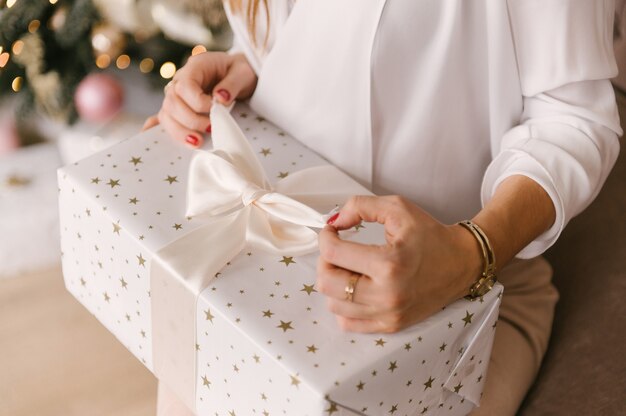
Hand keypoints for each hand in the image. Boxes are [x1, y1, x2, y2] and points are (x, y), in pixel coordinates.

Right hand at [142, 52, 257, 146]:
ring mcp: (176, 95)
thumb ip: (232, 84)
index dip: (198, 103)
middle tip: (211, 128)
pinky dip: (156, 128)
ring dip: (180, 131)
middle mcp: (180, 81)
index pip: (185, 87)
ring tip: (197, 142)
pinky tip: (150, 136)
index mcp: (195, 67)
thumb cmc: (239, 72)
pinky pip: (162, 118)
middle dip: (190, 121)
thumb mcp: (243, 73)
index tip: (215, 109)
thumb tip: (220, 98)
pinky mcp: (178, 108)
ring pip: (166, 114)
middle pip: (172, 103)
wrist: (237, 75)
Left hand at [316, 195, 481, 332]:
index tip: (332, 231)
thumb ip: (360, 206)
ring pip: (333, 305)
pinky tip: (356, 288)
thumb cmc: (430, 234)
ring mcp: (388, 314)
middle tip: (338, 250)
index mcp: (389, 263)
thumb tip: (333, 221)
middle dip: (326, 261)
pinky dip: (344, 305)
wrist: (462, 263)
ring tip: (349, 268)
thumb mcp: (398, 208)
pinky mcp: (391, 325)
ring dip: (334, 283)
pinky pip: (347, 323)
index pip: (334, 254)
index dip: (325, 237)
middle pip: (327, 283)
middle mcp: (387, 294)